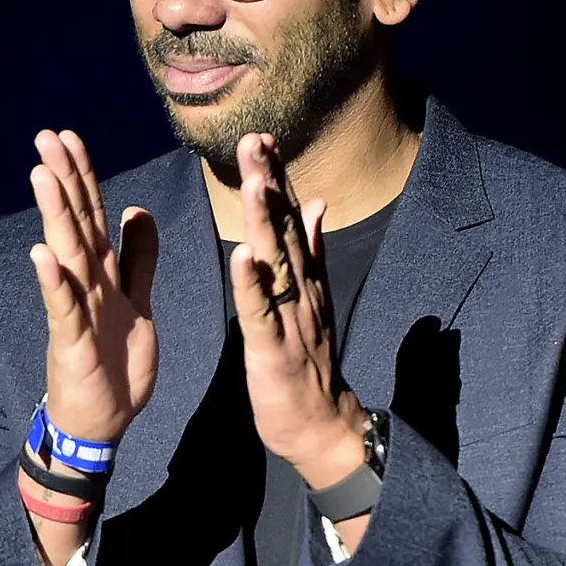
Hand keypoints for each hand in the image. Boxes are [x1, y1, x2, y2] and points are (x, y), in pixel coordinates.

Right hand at [30, 130, 158, 444]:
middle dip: (63, 180)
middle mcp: (87, 284)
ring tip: (42, 176)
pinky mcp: (72, 341)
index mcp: (105, 273)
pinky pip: (64, 308)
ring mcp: (77, 310)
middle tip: (46, 137)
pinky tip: (41, 255)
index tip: (70, 137)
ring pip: (67, 255)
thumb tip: (137, 210)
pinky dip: (53, 282)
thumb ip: (139, 258)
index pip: (94, 214)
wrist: (104, 420)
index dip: (84, 176)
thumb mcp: (139, 301)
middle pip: (76, 223)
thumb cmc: (116, 362)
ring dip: (54, 216)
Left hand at [230, 133, 367, 489]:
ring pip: (276, 265)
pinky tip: (242, 257)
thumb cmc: (310, 364)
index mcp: (305, 279)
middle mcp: (302, 292)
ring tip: (253, 183)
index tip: (263, 138)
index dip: (278, 178)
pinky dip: (252, 287)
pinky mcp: (274, 352)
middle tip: (255, 140)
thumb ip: (314, 250)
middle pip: (285, 230)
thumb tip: (318, 203)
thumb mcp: (313, 299)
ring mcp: (291, 320)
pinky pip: (261, 315)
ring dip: (265, 223)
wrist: (323, 427)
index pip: (291, 219)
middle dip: (270, 184)